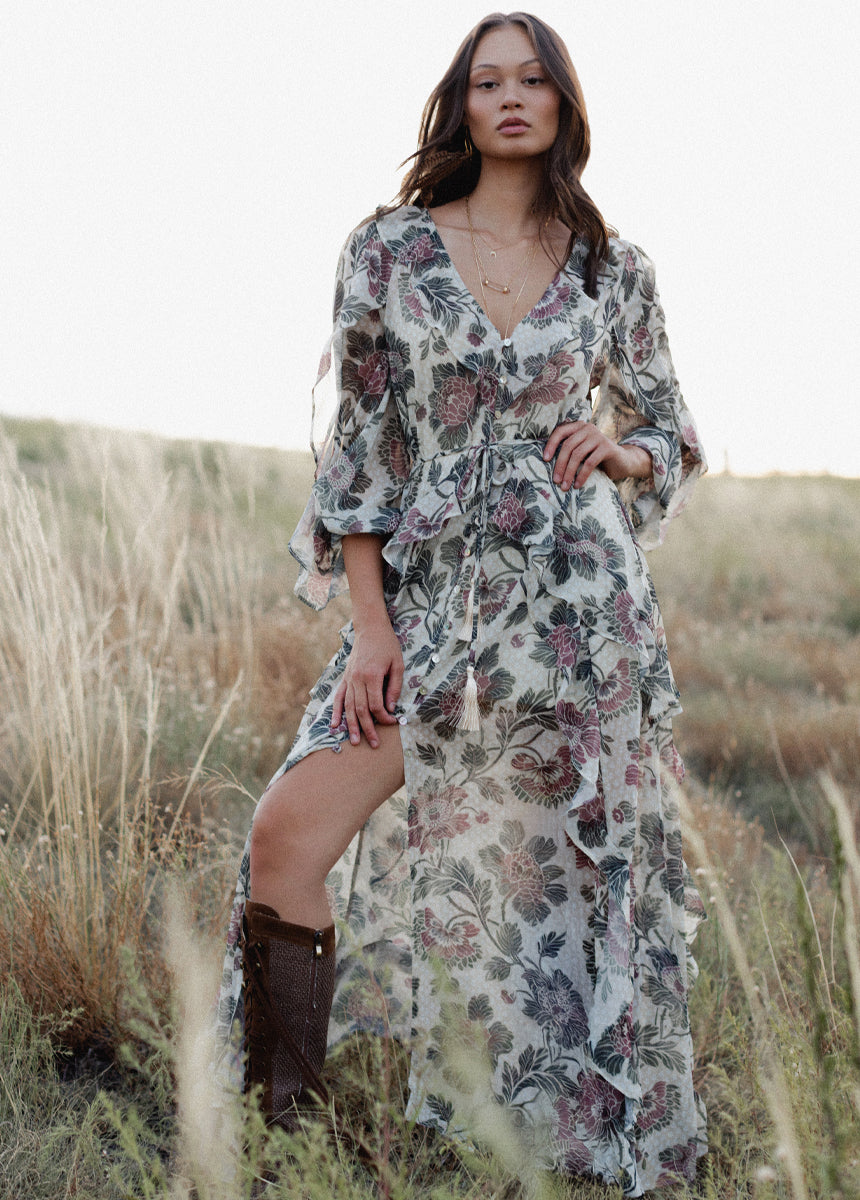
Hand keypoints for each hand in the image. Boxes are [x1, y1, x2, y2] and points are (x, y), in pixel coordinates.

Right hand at [330, 618, 403, 747]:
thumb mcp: (397, 664)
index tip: (393, 722)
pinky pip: (338, 697)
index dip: (384, 717)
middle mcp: (357, 679)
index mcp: (371, 676)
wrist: (370, 628)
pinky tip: (334, 725)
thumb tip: (390, 708)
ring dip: (351, 725)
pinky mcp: (345, 677)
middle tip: (374, 744)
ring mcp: (348, 678)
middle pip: (360, 710)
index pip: (376, 705)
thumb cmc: (387, 645)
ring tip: (354, 741)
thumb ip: (394, 687)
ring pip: (348, 707)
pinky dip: (336, 712)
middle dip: (368, 729)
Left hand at [543, 422, 651, 489]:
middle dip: (560, 465)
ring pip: (577, 455)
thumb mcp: (581, 452)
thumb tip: (547, 463)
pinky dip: (582, 475)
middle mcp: (588, 428)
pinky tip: (578, 485)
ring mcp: (599, 436)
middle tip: (555, 481)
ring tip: (565, 486)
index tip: (545, 460)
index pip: (560, 431)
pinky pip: (590, 462)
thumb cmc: (597, 458)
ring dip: (569, 473)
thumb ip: (569, 451)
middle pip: (568, 446)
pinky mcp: (607, 447)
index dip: (551, 444)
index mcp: (579, 427)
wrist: (623, 462)